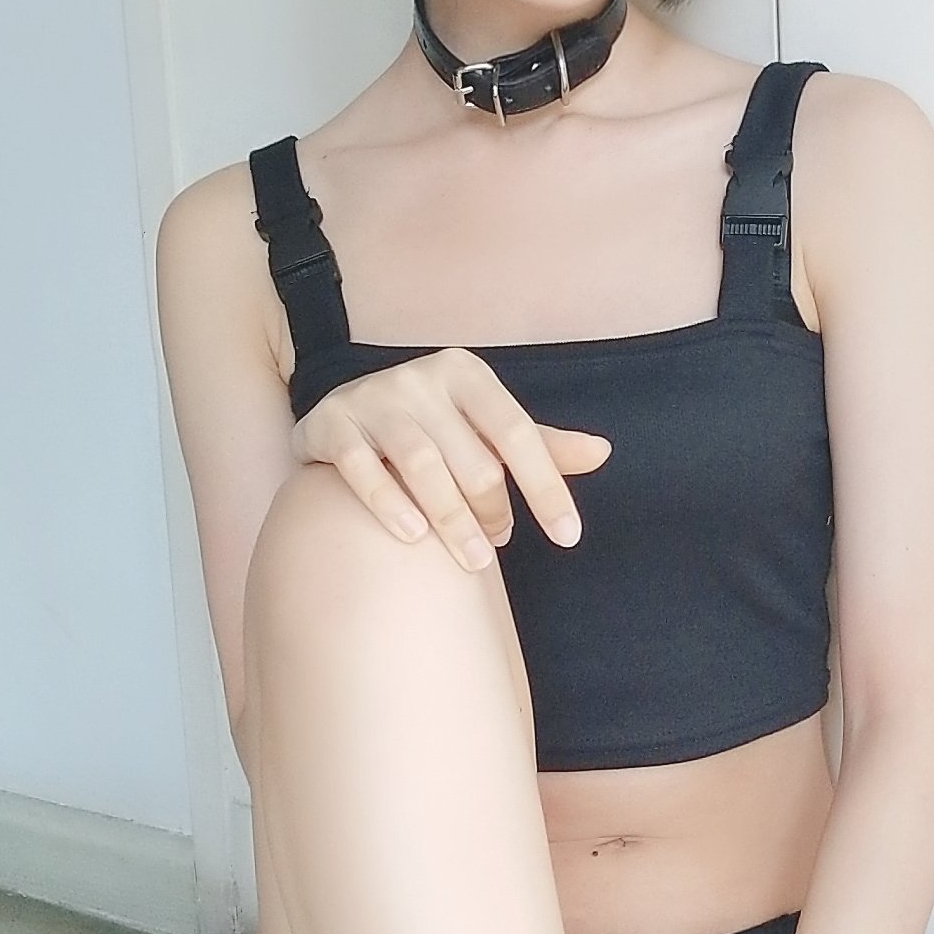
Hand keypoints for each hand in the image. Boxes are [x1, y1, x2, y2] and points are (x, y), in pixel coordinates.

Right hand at [292, 346, 609, 568]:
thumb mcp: (484, 430)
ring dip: (453, 520)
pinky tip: (413, 538)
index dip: (546, 488)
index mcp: (465, 373)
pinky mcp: (330, 423)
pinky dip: (390, 503)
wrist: (344, 421)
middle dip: (493, 511)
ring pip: (422, 465)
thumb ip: (541, 446)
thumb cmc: (433, 431)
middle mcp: (419, 377)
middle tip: (497, 545)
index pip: (517, 433)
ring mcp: (371, 397)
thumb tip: (603, 452)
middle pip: (472, 458)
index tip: (569, 538)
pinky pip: (362, 467)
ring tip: (473, 560)